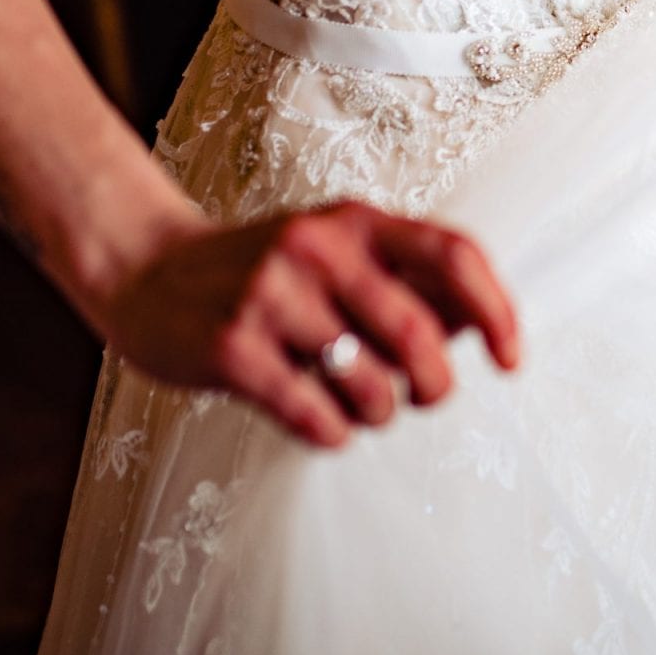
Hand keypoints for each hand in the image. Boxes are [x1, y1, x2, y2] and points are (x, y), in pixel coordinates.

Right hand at [87, 198, 521, 448]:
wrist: (145, 270)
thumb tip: (481, 322)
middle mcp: (317, 249)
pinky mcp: (232, 349)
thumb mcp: (332, 250)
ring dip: (381, 414)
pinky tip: (323, 423)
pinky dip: (333, 434)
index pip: (454, 255)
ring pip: (371, 385)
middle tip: (423, 398)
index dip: (497, 311)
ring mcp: (270, 297)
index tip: (510, 359)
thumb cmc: (257, 272)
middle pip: (420, 335)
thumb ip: (402, 277)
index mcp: (353, 221)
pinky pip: (314, 415)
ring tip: (361, 408)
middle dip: (436, 386)